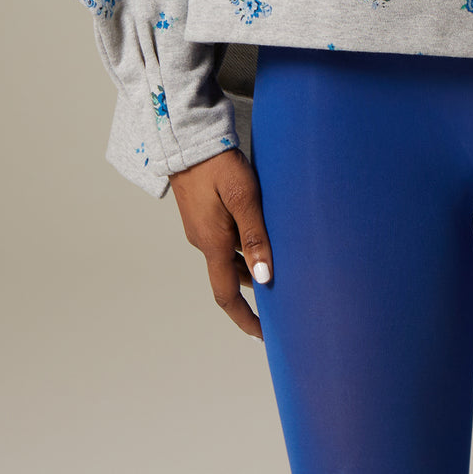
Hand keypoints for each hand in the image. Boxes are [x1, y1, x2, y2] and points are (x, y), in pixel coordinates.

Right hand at [169, 147, 273, 339]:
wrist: (189, 139)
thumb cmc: (219, 165)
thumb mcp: (244, 197)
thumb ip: (255, 236)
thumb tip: (264, 277)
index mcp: (212, 243)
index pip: (226, 295)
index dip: (245, 318)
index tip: (264, 334)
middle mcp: (204, 241)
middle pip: (230, 278)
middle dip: (254, 292)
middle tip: (283, 297)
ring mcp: (201, 228)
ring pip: (229, 257)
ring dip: (250, 266)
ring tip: (279, 265)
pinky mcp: (203, 215)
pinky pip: (225, 240)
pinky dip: (243, 247)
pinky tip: (261, 235)